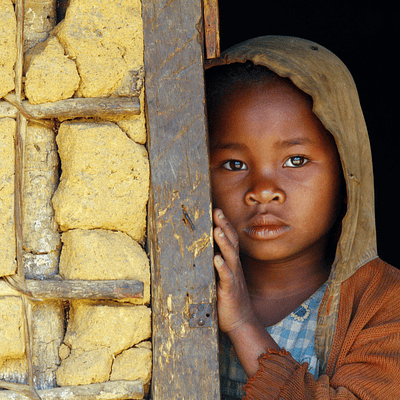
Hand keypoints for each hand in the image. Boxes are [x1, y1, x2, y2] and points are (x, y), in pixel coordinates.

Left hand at [213, 208, 255, 332]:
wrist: (241, 321)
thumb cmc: (229, 299)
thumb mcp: (222, 277)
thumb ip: (216, 264)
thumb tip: (204, 250)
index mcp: (232, 263)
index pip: (229, 239)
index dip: (224, 224)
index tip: (216, 210)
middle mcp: (234, 267)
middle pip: (231, 242)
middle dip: (224, 225)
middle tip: (217, 211)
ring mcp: (233, 278)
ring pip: (230, 256)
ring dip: (224, 242)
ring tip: (217, 229)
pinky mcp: (230, 290)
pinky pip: (227, 276)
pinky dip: (222, 267)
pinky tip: (216, 258)